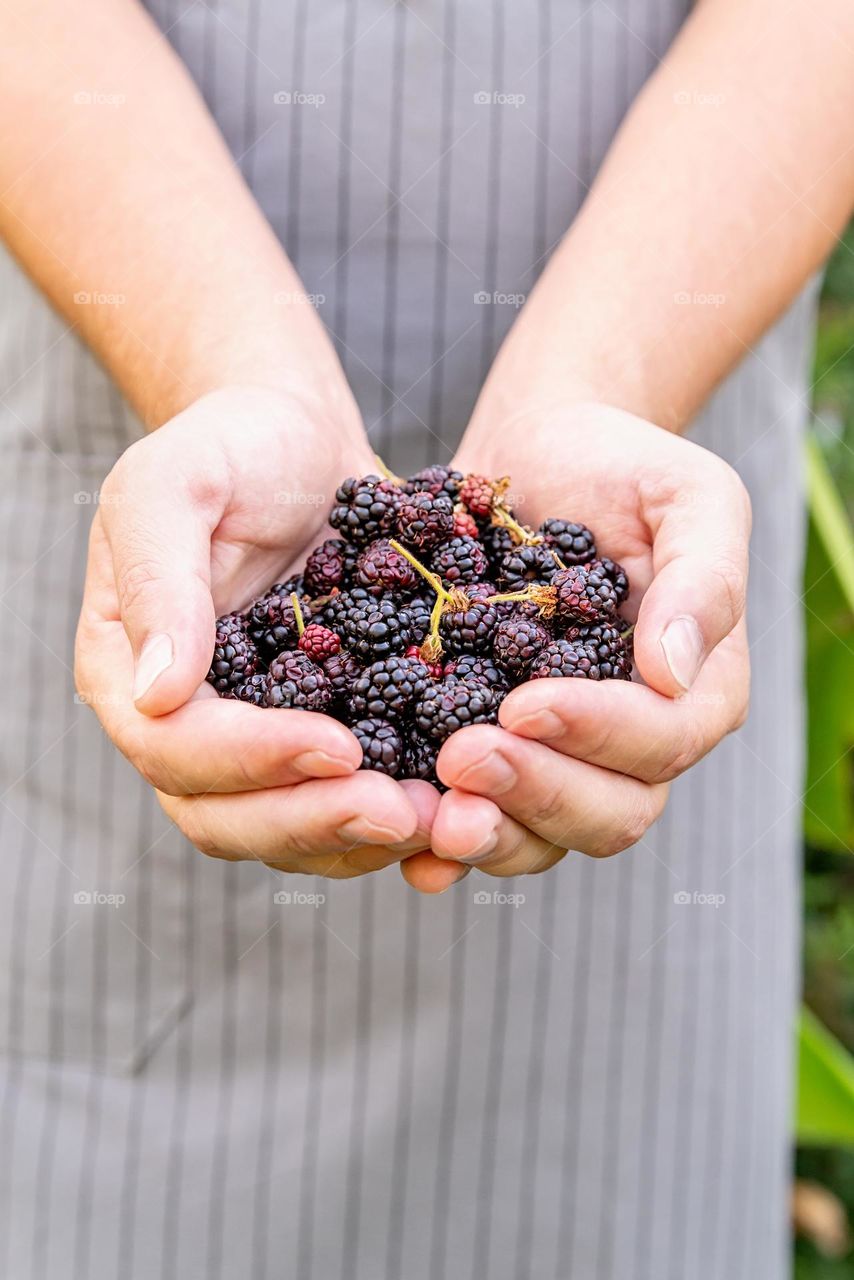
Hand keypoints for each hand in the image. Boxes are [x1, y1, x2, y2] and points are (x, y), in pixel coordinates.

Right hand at [74, 386, 440, 878]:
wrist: (299, 441)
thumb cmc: (230, 446)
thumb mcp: (176, 484)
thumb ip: (159, 581)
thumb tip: (157, 694)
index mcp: (129, 671)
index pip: (174, 749)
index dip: (252, 760)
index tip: (337, 746)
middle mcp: (187, 725)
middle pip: (228, 816)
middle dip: (314, 821)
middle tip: (402, 812)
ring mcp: (256, 740)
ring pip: (291, 828)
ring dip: (364, 836)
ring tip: (445, 820)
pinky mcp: (323, 736)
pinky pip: (347, 799)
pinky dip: (399, 813)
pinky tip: (461, 806)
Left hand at [417, 403, 750, 878]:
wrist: (538, 454)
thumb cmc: (620, 466)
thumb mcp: (686, 496)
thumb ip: (703, 578)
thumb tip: (674, 672)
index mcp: (692, 689)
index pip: (661, 742)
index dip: (599, 734)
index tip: (526, 703)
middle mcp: (631, 742)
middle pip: (609, 814)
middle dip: (536, 794)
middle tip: (462, 759)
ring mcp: (560, 757)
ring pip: (542, 836)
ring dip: (489, 833)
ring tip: (430, 815)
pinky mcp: (493, 750)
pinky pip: (479, 817)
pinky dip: (443, 844)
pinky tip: (406, 846)